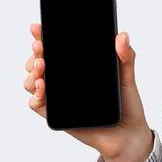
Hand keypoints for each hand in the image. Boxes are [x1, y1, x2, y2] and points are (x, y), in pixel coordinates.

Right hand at [24, 23, 153, 161]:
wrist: (129, 133)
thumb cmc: (126, 105)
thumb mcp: (126, 77)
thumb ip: (125, 56)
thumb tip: (122, 36)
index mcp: (76, 69)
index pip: (55, 50)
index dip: (43, 38)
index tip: (38, 28)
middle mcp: (63, 82)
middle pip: (38, 63)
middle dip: (36, 52)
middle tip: (40, 46)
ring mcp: (58, 98)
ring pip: (32, 81)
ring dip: (32, 71)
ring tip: (42, 64)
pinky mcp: (57, 115)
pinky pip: (36, 103)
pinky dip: (36, 94)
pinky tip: (43, 85)